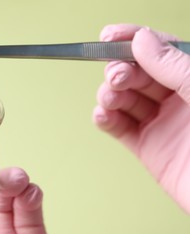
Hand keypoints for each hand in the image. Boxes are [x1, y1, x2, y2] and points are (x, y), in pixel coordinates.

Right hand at [93, 24, 189, 212]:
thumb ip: (174, 66)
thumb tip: (142, 41)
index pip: (162, 49)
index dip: (134, 39)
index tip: (110, 35)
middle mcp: (180, 99)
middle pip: (139, 73)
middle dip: (120, 70)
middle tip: (116, 76)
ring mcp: (163, 123)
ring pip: (126, 99)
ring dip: (110, 94)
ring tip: (109, 98)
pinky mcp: (149, 148)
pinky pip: (120, 128)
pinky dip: (106, 119)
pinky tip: (103, 115)